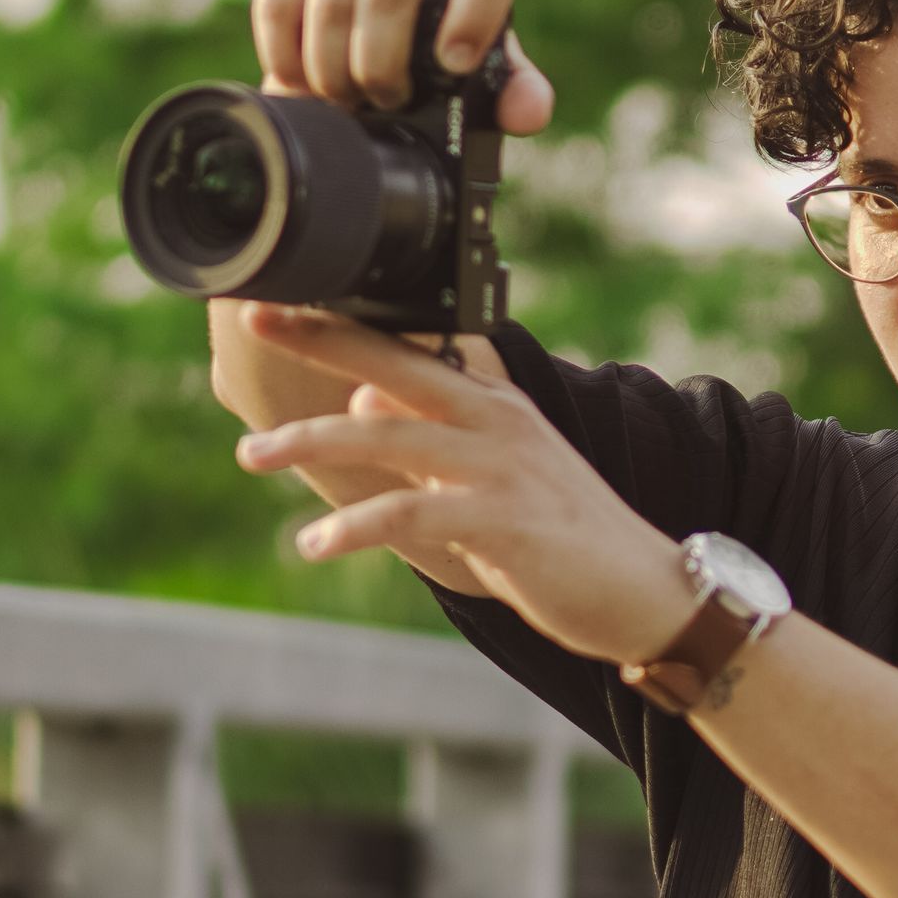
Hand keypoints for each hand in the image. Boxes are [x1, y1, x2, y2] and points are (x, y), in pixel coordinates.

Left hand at [233, 311, 688, 661]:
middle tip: (257, 325)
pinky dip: (355, 527)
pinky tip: (314, 545)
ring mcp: (501, 467)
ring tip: (253, 454)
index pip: (411, 346)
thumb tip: (363, 398)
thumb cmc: (568, 539)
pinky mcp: (503, 520)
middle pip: (395, 364)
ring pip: (389, 434)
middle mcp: (497, 420)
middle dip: (320, 341)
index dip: (345, 323)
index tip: (282, 304)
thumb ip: (432, 435)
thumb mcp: (498, 473)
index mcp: (495, 402)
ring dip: (313, 441)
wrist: (645, 592)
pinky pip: (411, 514)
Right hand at [251, 0, 554, 124]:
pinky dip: (288, 57)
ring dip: (333, 69)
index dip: (474, 18)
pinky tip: (304, 85)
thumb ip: (515, 88)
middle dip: (381, 66)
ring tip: (349, 101)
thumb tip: (528, 114)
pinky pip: (280, 0)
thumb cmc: (454, 19)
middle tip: (388, 101)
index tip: (454, 66)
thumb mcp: (490, 52)